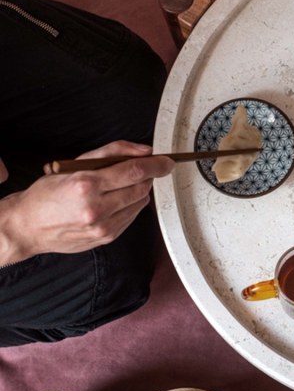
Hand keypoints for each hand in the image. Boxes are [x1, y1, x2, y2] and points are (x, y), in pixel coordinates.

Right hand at [1, 141, 174, 261]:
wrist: (28, 226)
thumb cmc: (48, 194)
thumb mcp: (74, 164)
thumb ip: (112, 153)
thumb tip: (144, 151)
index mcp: (86, 185)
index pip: (134, 171)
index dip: (156, 165)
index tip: (167, 161)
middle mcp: (96, 209)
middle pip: (141, 188)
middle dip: (145, 177)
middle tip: (137, 171)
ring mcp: (103, 227)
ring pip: (140, 203)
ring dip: (137, 192)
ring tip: (117, 187)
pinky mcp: (106, 238)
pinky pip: (132, 217)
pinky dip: (130, 206)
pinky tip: (114, 202)